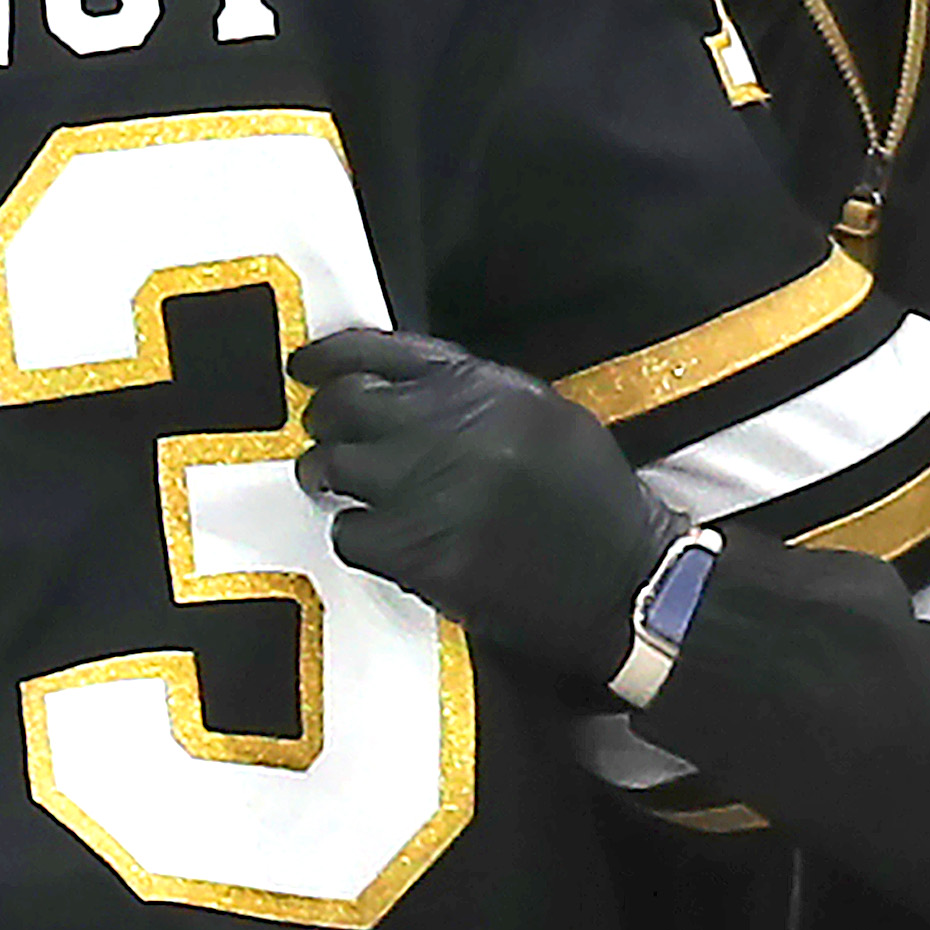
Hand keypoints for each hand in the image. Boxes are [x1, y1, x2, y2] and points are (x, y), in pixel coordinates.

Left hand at [290, 328, 683, 680]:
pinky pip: (349, 532)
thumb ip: (466, 390)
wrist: (625, 577)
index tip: (304, 366)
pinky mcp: (422, 555)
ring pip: (332, 467)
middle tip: (326, 433)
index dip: (326, 357)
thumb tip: (391, 384)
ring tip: (339, 483)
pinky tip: (378, 535)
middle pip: (341, 406)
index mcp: (480, 387)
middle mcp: (447, 430)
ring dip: (328, 474)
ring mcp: (430, 494)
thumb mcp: (539, 411)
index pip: (375, 352)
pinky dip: (355, 532)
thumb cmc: (588, 496)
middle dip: (324, 418)